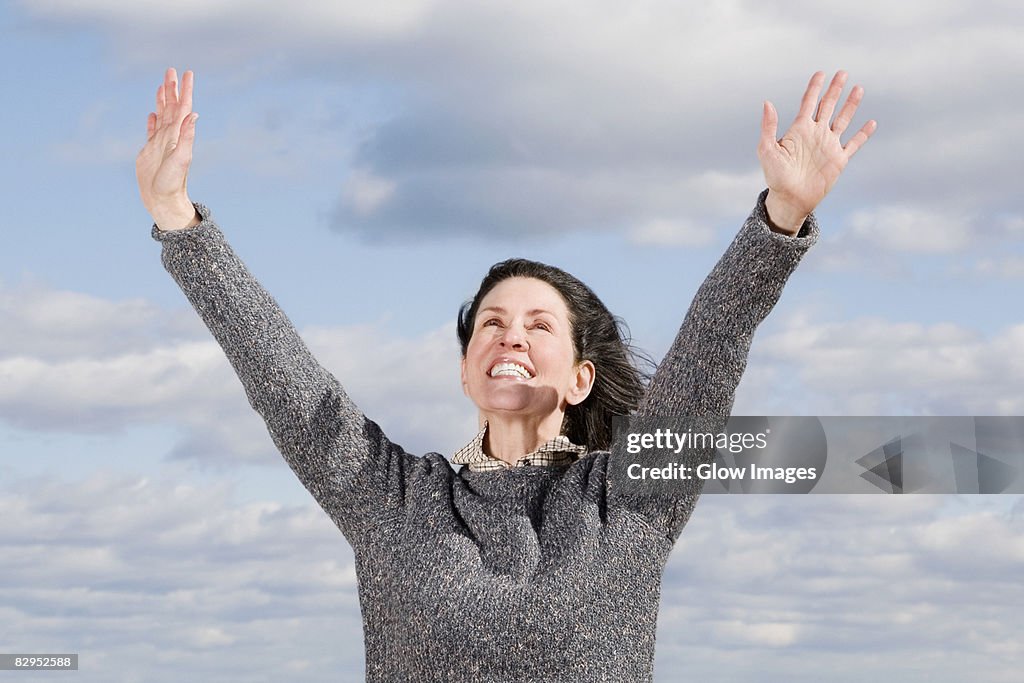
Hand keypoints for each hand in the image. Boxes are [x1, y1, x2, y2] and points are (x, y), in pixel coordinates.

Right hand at [136, 67, 199, 230]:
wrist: (162, 201)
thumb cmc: (172, 183)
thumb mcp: (181, 159)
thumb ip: (187, 137)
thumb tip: (194, 115)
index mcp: (179, 135)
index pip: (183, 108)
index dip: (185, 91)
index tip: (187, 73)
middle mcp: (171, 136)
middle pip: (171, 107)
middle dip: (172, 89)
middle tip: (171, 70)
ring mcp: (160, 143)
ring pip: (161, 115)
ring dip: (162, 100)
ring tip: (162, 84)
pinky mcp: (150, 151)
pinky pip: (152, 131)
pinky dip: (152, 121)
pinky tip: (152, 114)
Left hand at [758, 70, 876, 233]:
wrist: (790, 199)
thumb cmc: (775, 176)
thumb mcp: (767, 149)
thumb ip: (769, 126)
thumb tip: (767, 102)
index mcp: (799, 129)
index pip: (809, 102)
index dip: (814, 87)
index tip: (821, 73)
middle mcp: (816, 134)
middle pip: (828, 106)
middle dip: (835, 89)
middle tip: (842, 73)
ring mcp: (828, 145)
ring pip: (843, 120)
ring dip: (851, 105)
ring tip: (859, 88)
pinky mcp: (839, 160)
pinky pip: (854, 144)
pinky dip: (863, 134)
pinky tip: (871, 123)